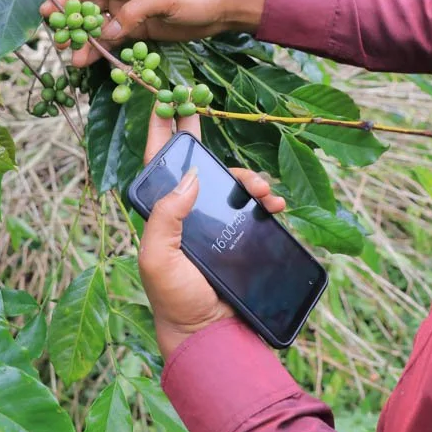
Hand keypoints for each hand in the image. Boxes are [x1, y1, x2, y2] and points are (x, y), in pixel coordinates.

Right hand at [41, 0, 267, 66]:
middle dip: (73, 24)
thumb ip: (134, 13)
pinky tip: (92, 61)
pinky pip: (117, 40)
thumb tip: (106, 31)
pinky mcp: (142, 31)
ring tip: (72, 59)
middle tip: (59, 42)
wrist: (224, 8)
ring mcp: (133, 14)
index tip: (48, 11)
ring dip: (86, 41)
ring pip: (101, 27)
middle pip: (90, 7)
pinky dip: (104, 50)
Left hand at [137, 107, 286, 358]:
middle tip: (207, 110)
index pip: (158, 164)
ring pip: (230, 183)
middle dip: (205, 139)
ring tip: (262, 188)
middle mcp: (186, 212)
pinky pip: (254, 207)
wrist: (210, 333)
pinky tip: (274, 204)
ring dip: (246, 177)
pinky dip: (266, 199)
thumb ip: (167, 216)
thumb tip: (190, 177)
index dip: (162, 130)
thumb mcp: (158, 257)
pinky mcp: (239, 234)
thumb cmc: (174, 298)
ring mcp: (214, 222)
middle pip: (198, 164)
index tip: (168, 97)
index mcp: (160, 214)